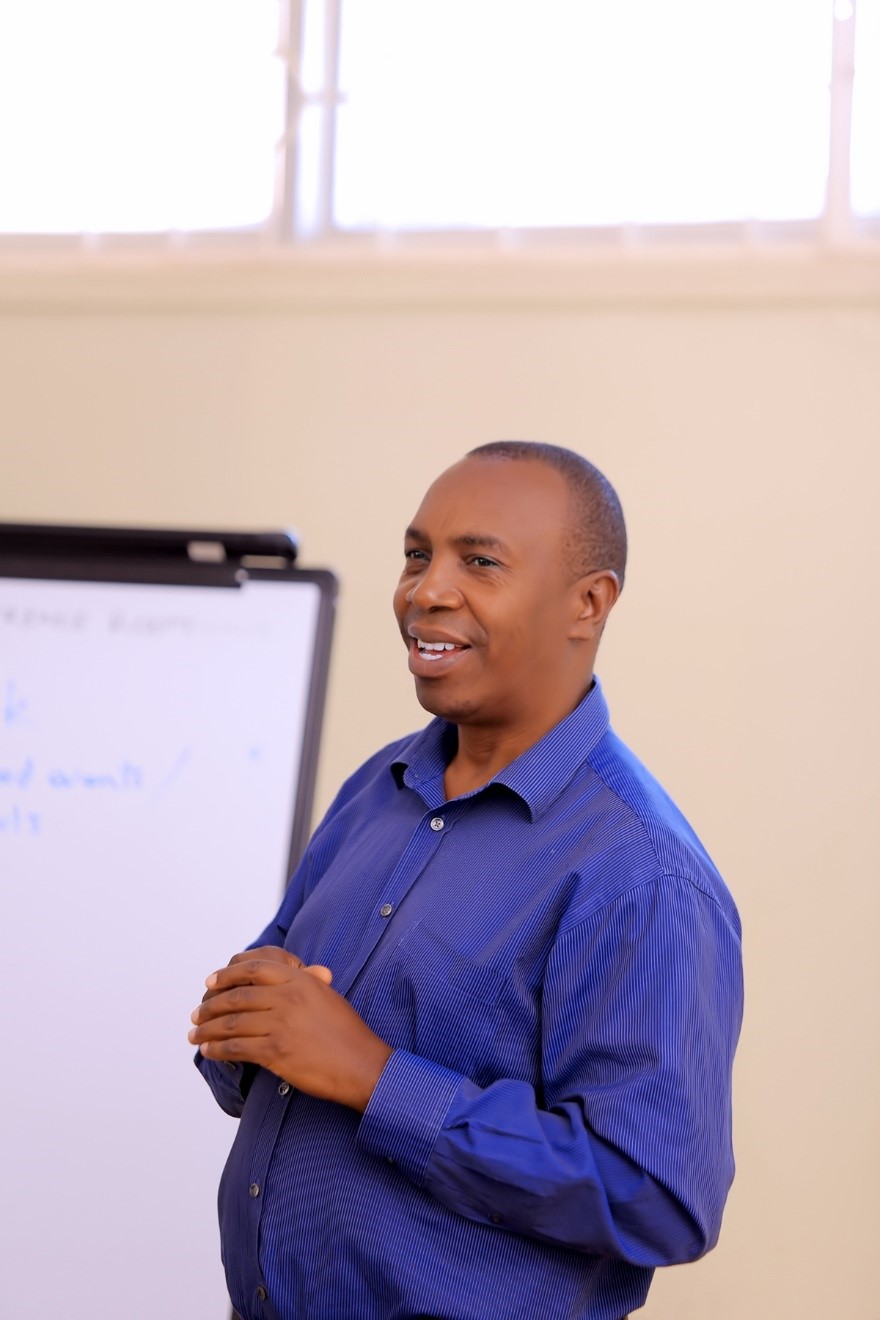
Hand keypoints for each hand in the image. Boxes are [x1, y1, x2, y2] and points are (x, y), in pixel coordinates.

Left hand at [189, 951, 391, 1111]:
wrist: (362, 1064)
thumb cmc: (348, 1032)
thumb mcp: (329, 997)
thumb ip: (308, 983)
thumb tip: (303, 971)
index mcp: (300, 980)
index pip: (255, 968)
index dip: (227, 974)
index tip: (210, 982)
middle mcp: (288, 997)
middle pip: (237, 995)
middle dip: (210, 1005)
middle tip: (196, 1013)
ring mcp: (281, 1024)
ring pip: (232, 1022)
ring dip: (207, 1029)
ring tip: (194, 1034)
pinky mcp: (277, 1052)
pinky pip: (237, 1048)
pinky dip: (217, 1049)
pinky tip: (208, 1051)